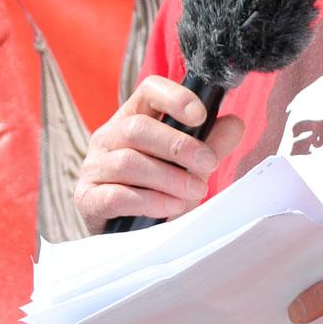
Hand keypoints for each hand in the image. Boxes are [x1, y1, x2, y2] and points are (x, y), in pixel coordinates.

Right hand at [74, 76, 243, 233]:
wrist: (130, 233)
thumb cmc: (160, 188)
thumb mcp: (191, 164)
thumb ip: (213, 143)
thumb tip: (235, 124)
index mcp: (134, 117)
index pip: (149, 90)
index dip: (175, 98)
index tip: (201, 116)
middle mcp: (109, 137)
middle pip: (137, 128)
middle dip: (179, 146)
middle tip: (209, 164)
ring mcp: (94, 167)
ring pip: (128, 162)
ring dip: (168, 177)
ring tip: (196, 190)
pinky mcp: (87, 198)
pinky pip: (115, 195)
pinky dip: (149, 201)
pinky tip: (172, 206)